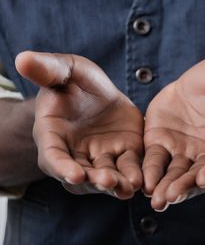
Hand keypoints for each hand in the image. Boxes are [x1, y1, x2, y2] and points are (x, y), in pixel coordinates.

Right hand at [16, 51, 143, 197]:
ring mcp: (99, 156)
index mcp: (53, 135)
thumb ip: (48, 69)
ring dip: (116, 184)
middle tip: (107, 181)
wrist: (97, 93)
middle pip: (82, 174)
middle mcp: (75, 153)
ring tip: (129, 186)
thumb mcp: (64, 70)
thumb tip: (22, 58)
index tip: (74, 175)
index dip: (62, 167)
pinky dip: (134, 175)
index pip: (53, 155)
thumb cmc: (74, 83)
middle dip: (94, 180)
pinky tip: (143, 180)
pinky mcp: (122, 153)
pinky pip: (127, 167)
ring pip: (106, 176)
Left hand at [142, 57, 204, 210]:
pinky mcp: (162, 145)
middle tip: (172, 198)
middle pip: (198, 173)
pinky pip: (156, 160)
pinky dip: (151, 171)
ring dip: (167, 186)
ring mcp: (184, 151)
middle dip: (186, 186)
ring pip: (176, 173)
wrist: (198, 87)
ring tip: (158, 200)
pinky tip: (143, 183)